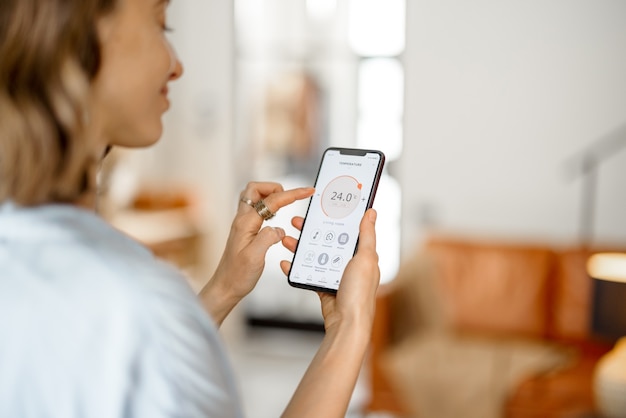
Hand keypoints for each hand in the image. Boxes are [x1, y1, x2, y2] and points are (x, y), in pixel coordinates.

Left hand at [200, 182, 313, 324]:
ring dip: (270, 195)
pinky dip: (268, 207)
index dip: (292, 194)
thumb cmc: (238, 275)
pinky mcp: (245, 230)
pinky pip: (256, 209)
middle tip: (291, 197)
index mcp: (246, 223)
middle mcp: (242, 220)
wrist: (225, 287)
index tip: (307, 191)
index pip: (272, 201)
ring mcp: (243, 224)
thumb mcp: (255, 258)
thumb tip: (280, 229)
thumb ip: (268, 238)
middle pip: (256, 189)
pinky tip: (276, 217)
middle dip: (276, 187)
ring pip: (254, 197)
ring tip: (285, 204)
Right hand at [280, 209, 379, 332]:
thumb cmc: (360, 294)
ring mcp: (336, 276)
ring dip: (300, 247)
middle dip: (311, 231)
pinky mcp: (324, 287)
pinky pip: (307, 273)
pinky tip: (285, 262)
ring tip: (286, 239)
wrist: (347, 323)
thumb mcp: (365, 259)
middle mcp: (349, 264)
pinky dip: (296, 268)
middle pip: (327, 241)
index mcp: (362, 255)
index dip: (334, 218)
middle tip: (296, 221)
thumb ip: (367, 235)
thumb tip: (371, 213)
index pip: (347, 230)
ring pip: (315, 255)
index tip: (321, 209)